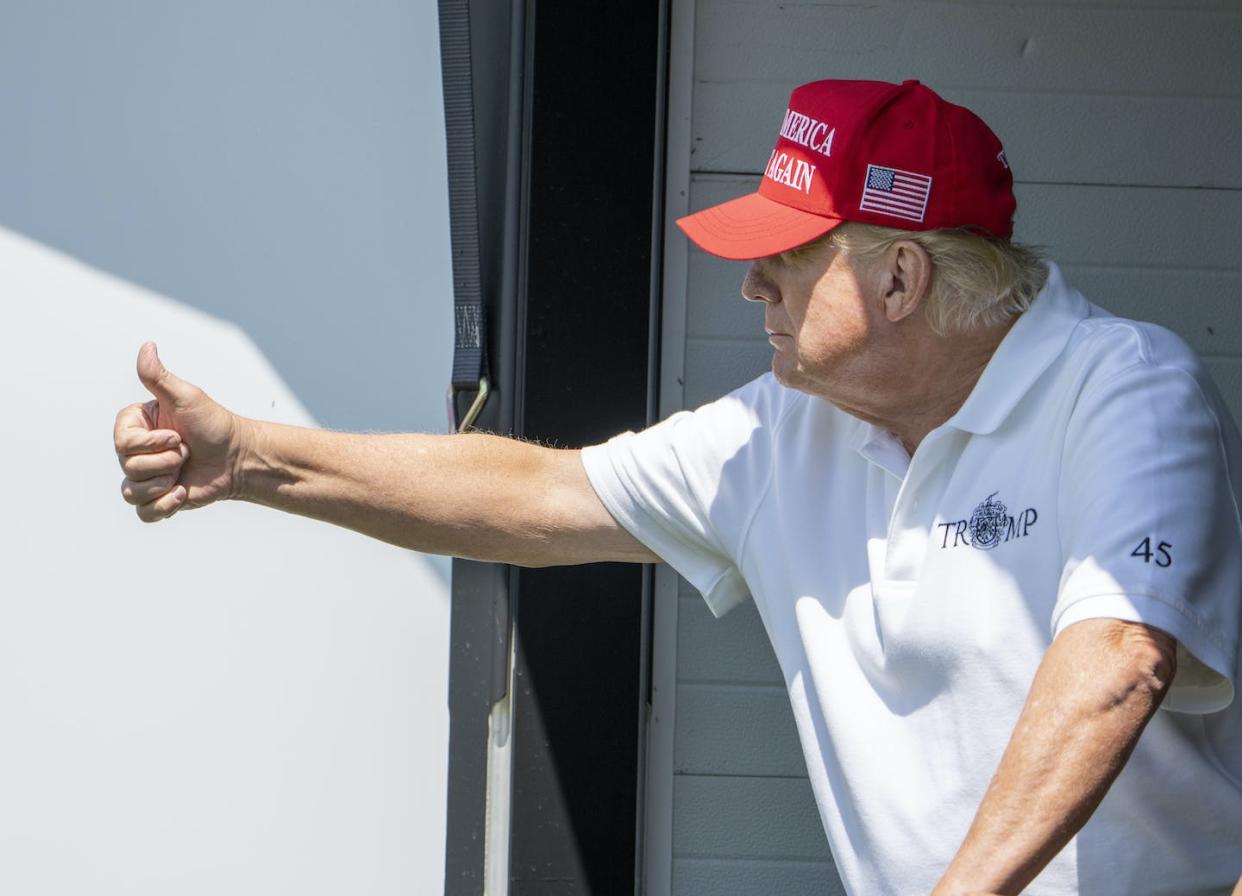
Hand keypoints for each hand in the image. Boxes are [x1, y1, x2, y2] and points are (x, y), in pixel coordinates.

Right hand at [114, 342, 249, 520]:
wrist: (240, 458)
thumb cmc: (216, 424)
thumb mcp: (187, 397)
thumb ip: (159, 376)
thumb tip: (147, 345)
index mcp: (137, 426)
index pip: (122, 442)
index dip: (151, 443)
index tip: (177, 435)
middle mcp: (137, 451)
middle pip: (128, 467)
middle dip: (164, 462)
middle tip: (187, 452)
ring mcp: (147, 476)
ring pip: (132, 492)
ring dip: (164, 483)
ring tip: (185, 472)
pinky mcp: (159, 499)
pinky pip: (144, 513)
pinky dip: (163, 507)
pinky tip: (183, 494)